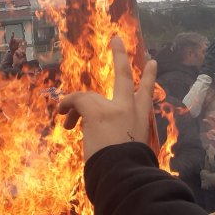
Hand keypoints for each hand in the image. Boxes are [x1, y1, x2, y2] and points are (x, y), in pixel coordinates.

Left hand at [59, 37, 156, 159]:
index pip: (147, 94)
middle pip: (125, 76)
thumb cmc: (126, 170)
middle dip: (121, 56)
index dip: (149, 77)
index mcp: (141, 119)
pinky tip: (62, 115)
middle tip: (116, 39)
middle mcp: (131, 109)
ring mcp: (115, 108)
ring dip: (75, 108)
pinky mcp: (98, 111)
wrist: (123, 175)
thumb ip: (120, 138)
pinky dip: (67, 106)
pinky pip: (77, 101)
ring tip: (66, 121)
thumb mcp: (129, 149)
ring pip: (89, 98)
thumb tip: (102, 142)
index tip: (152, 62)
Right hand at [202, 116, 214, 159]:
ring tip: (214, 138)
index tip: (209, 116)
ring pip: (209, 131)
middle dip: (207, 122)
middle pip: (211, 125)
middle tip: (203, 120)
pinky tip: (213, 140)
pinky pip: (208, 136)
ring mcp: (213, 134)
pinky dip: (209, 137)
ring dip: (209, 133)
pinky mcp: (210, 138)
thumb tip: (210, 130)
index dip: (213, 119)